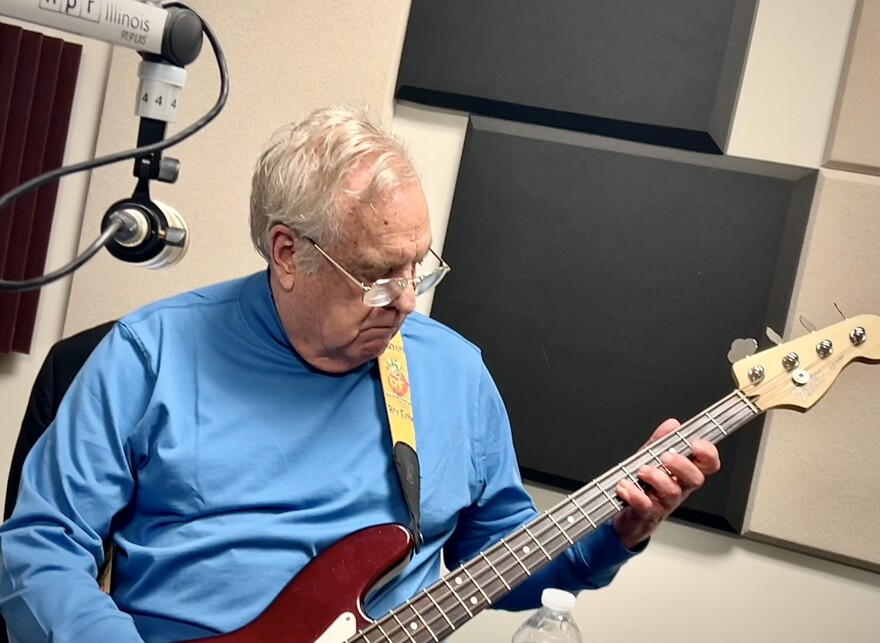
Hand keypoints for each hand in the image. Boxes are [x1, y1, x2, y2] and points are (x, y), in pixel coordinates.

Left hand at [612, 418, 720, 548]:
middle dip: (682, 465)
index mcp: (683, 473)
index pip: (707, 464)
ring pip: (672, 492)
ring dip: (657, 478)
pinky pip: (646, 506)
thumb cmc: (644, 487)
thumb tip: (672, 425)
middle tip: (665, 457)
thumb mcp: (650, 459)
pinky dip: (635, 495)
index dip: (708, 454)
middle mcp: (678, 489)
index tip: (696, 443)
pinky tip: (624, 486)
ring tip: (641, 470)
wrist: (628, 518)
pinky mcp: (647, 514)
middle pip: (696, 479)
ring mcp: (664, 503)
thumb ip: (661, 441)